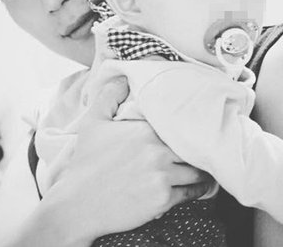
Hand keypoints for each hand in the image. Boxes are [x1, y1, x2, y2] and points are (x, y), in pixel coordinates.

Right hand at [45, 76, 213, 242]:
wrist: (77, 204)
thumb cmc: (86, 162)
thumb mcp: (93, 123)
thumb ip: (110, 96)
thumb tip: (124, 78)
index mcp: (145, 130)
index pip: (179, 124)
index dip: (188, 127)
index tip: (193, 129)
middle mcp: (157, 152)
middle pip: (192, 148)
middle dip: (197, 149)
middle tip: (204, 149)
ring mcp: (162, 177)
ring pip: (196, 171)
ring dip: (201, 170)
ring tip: (204, 168)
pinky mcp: (163, 200)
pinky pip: (191, 193)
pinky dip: (196, 190)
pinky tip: (197, 187)